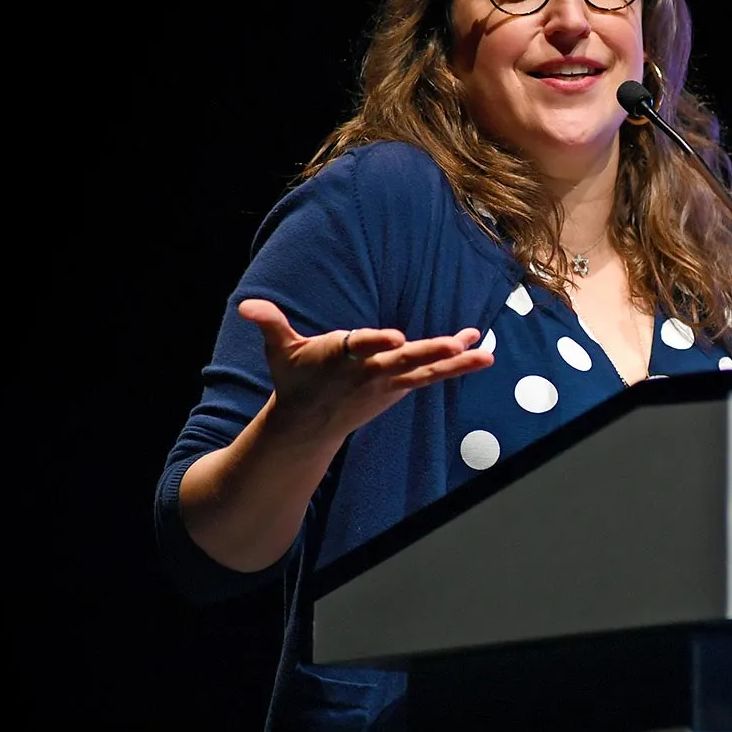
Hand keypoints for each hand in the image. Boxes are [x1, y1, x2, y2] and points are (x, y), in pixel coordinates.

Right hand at [238, 298, 493, 440]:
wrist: (307, 426)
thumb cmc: (296, 379)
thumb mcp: (279, 350)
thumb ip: (270, 323)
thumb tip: (246, 305)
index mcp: (340, 356)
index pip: (360, 345)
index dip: (377, 341)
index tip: (397, 337)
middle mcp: (368, 371)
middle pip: (402, 360)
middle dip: (429, 353)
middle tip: (456, 347)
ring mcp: (387, 383)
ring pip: (424, 371)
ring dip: (456, 362)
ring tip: (485, 353)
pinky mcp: (398, 389)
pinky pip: (431, 376)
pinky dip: (456, 364)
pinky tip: (482, 352)